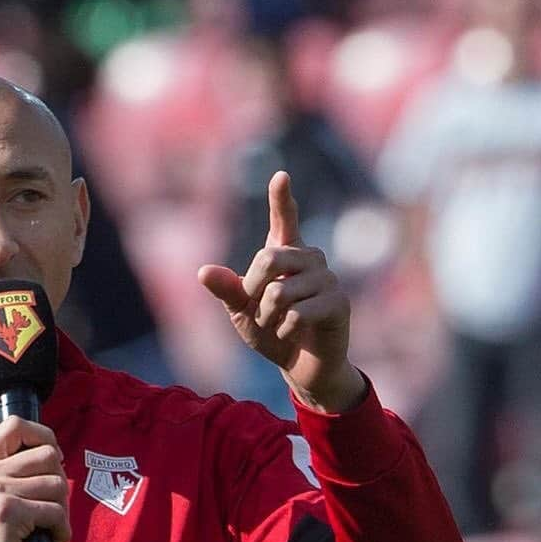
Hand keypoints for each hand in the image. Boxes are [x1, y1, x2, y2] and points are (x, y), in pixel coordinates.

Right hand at [0, 416, 69, 541]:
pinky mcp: (7, 514)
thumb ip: (9, 474)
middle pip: (48, 454)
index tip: (52, 460)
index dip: (43, 436)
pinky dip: (60, 532)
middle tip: (47, 510)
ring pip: (57, 484)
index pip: (16, 425)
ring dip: (60, 512)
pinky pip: (57, 512)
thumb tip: (53, 455)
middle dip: (58, 483)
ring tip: (42, 530)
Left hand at [198, 171, 364, 411]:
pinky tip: (292, 333)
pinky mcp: (338, 303)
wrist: (301, 366)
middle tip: (259, 310)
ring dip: (267, 316)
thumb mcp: (242, 313)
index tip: (280, 176)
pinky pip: (297, 313)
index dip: (281, 199)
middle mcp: (310, 259)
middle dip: (253, 290)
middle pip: (269, 258)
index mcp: (286, 255)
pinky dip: (284, 329)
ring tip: (278, 324)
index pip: (284, 221)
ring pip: (281, 291)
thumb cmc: (272, 332)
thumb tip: (202, 272)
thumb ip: (227, 291)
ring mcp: (327, 280)